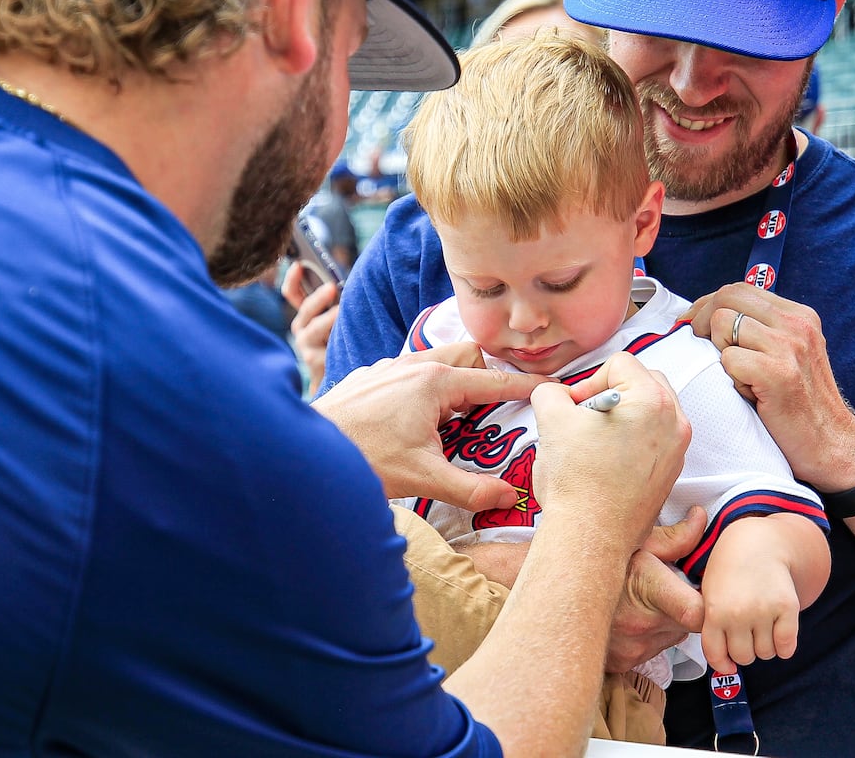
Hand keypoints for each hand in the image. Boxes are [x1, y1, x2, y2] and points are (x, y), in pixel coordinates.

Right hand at [280, 262, 337, 397]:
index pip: (293, 293)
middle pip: (305, 309)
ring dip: (328, 319)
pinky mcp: (314, 361)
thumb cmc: (341, 343)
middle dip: (318, 297)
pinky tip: (345, 336)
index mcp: (307, 315)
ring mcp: (305, 345)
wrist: (338, 380)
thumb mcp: (336, 321)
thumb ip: (336, 304)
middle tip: (331, 287)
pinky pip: (325, 348)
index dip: (293, 278)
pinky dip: (336, 339)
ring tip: (341, 311)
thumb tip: (344, 285)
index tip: (298, 264)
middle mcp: (302, 328)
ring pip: (314, 327)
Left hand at [312, 343, 539, 511]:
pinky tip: (412, 422)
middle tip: (493, 411)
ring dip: (452, 384)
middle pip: (467, 357)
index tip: (549, 388)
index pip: (493, 381)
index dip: (525, 387)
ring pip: (435, 363)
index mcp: (434, 382)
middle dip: (486, 378)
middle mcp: (413, 365)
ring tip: (454, 420)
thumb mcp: (424, 479)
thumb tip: (509, 496)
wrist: (305, 454)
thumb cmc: (362, 459)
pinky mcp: (369, 378)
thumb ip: (471, 489)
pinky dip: (422, 389)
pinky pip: (408, 373)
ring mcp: (388, 368)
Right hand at [529, 352, 690, 550]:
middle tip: (586, 419)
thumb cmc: (576, 481)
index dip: (589, 381)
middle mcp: (675, 421)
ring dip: (623, 415)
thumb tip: (559, 394)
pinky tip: (608, 460)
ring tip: (596, 441)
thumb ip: (551, 392)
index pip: (620, 364)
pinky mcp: (672, 472)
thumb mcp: (551, 420)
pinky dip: (633, 439)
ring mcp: (677, 449)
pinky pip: (654, 438)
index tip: (575, 409)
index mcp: (652, 400)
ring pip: (651, 410)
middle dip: (612, 393)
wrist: (589, 536)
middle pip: (643, 380)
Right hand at [606, 507, 708, 672]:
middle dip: (686, 608)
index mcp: (649, 590)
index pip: (697, 613)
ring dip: (666, 623)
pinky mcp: (621, 663)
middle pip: (688, 625)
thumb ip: (675, 536)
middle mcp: (641, 625)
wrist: (554, 587)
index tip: (704, 594)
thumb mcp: (635, 539)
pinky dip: (647, 637)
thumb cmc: (595, 557)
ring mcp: (630, 648)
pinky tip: (630, 617)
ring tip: (643, 600)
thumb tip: (701, 519)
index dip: (709, 606)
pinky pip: (650, 651)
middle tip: (667, 588)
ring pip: (670, 638)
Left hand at [681, 284, 854, 491]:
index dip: (708, 303)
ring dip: (719, 351)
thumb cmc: (800, 404)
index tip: (693, 322)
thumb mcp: (788, 354)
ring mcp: (789, 347)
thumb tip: (710, 314)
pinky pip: (728, 359)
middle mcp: (796, 325)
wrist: (831, 445)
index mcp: (799, 316)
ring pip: (723, 324)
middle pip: (728, 297)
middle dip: (701, 318)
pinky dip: (730, 378)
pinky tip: (748, 393)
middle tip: (696, 341)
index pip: (740, 289)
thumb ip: (761, 330)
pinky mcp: (778, 373)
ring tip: (739, 375)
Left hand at [698, 518, 801, 673]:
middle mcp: (738, 613)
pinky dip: (784, 646)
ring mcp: (764, 610)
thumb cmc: (729, 571)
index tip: (728, 662)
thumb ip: (712, 626)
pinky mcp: (787, 607)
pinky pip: (787, 647)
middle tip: (746, 634)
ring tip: (761, 626)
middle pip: (743, 657)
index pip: (716, 655)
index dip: (722, 663)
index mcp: (714, 610)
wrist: (757, 542)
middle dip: (744, 650)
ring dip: (765, 646)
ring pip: (766, 654)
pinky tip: (779, 631)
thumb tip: (726, 667)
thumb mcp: (709, 594)